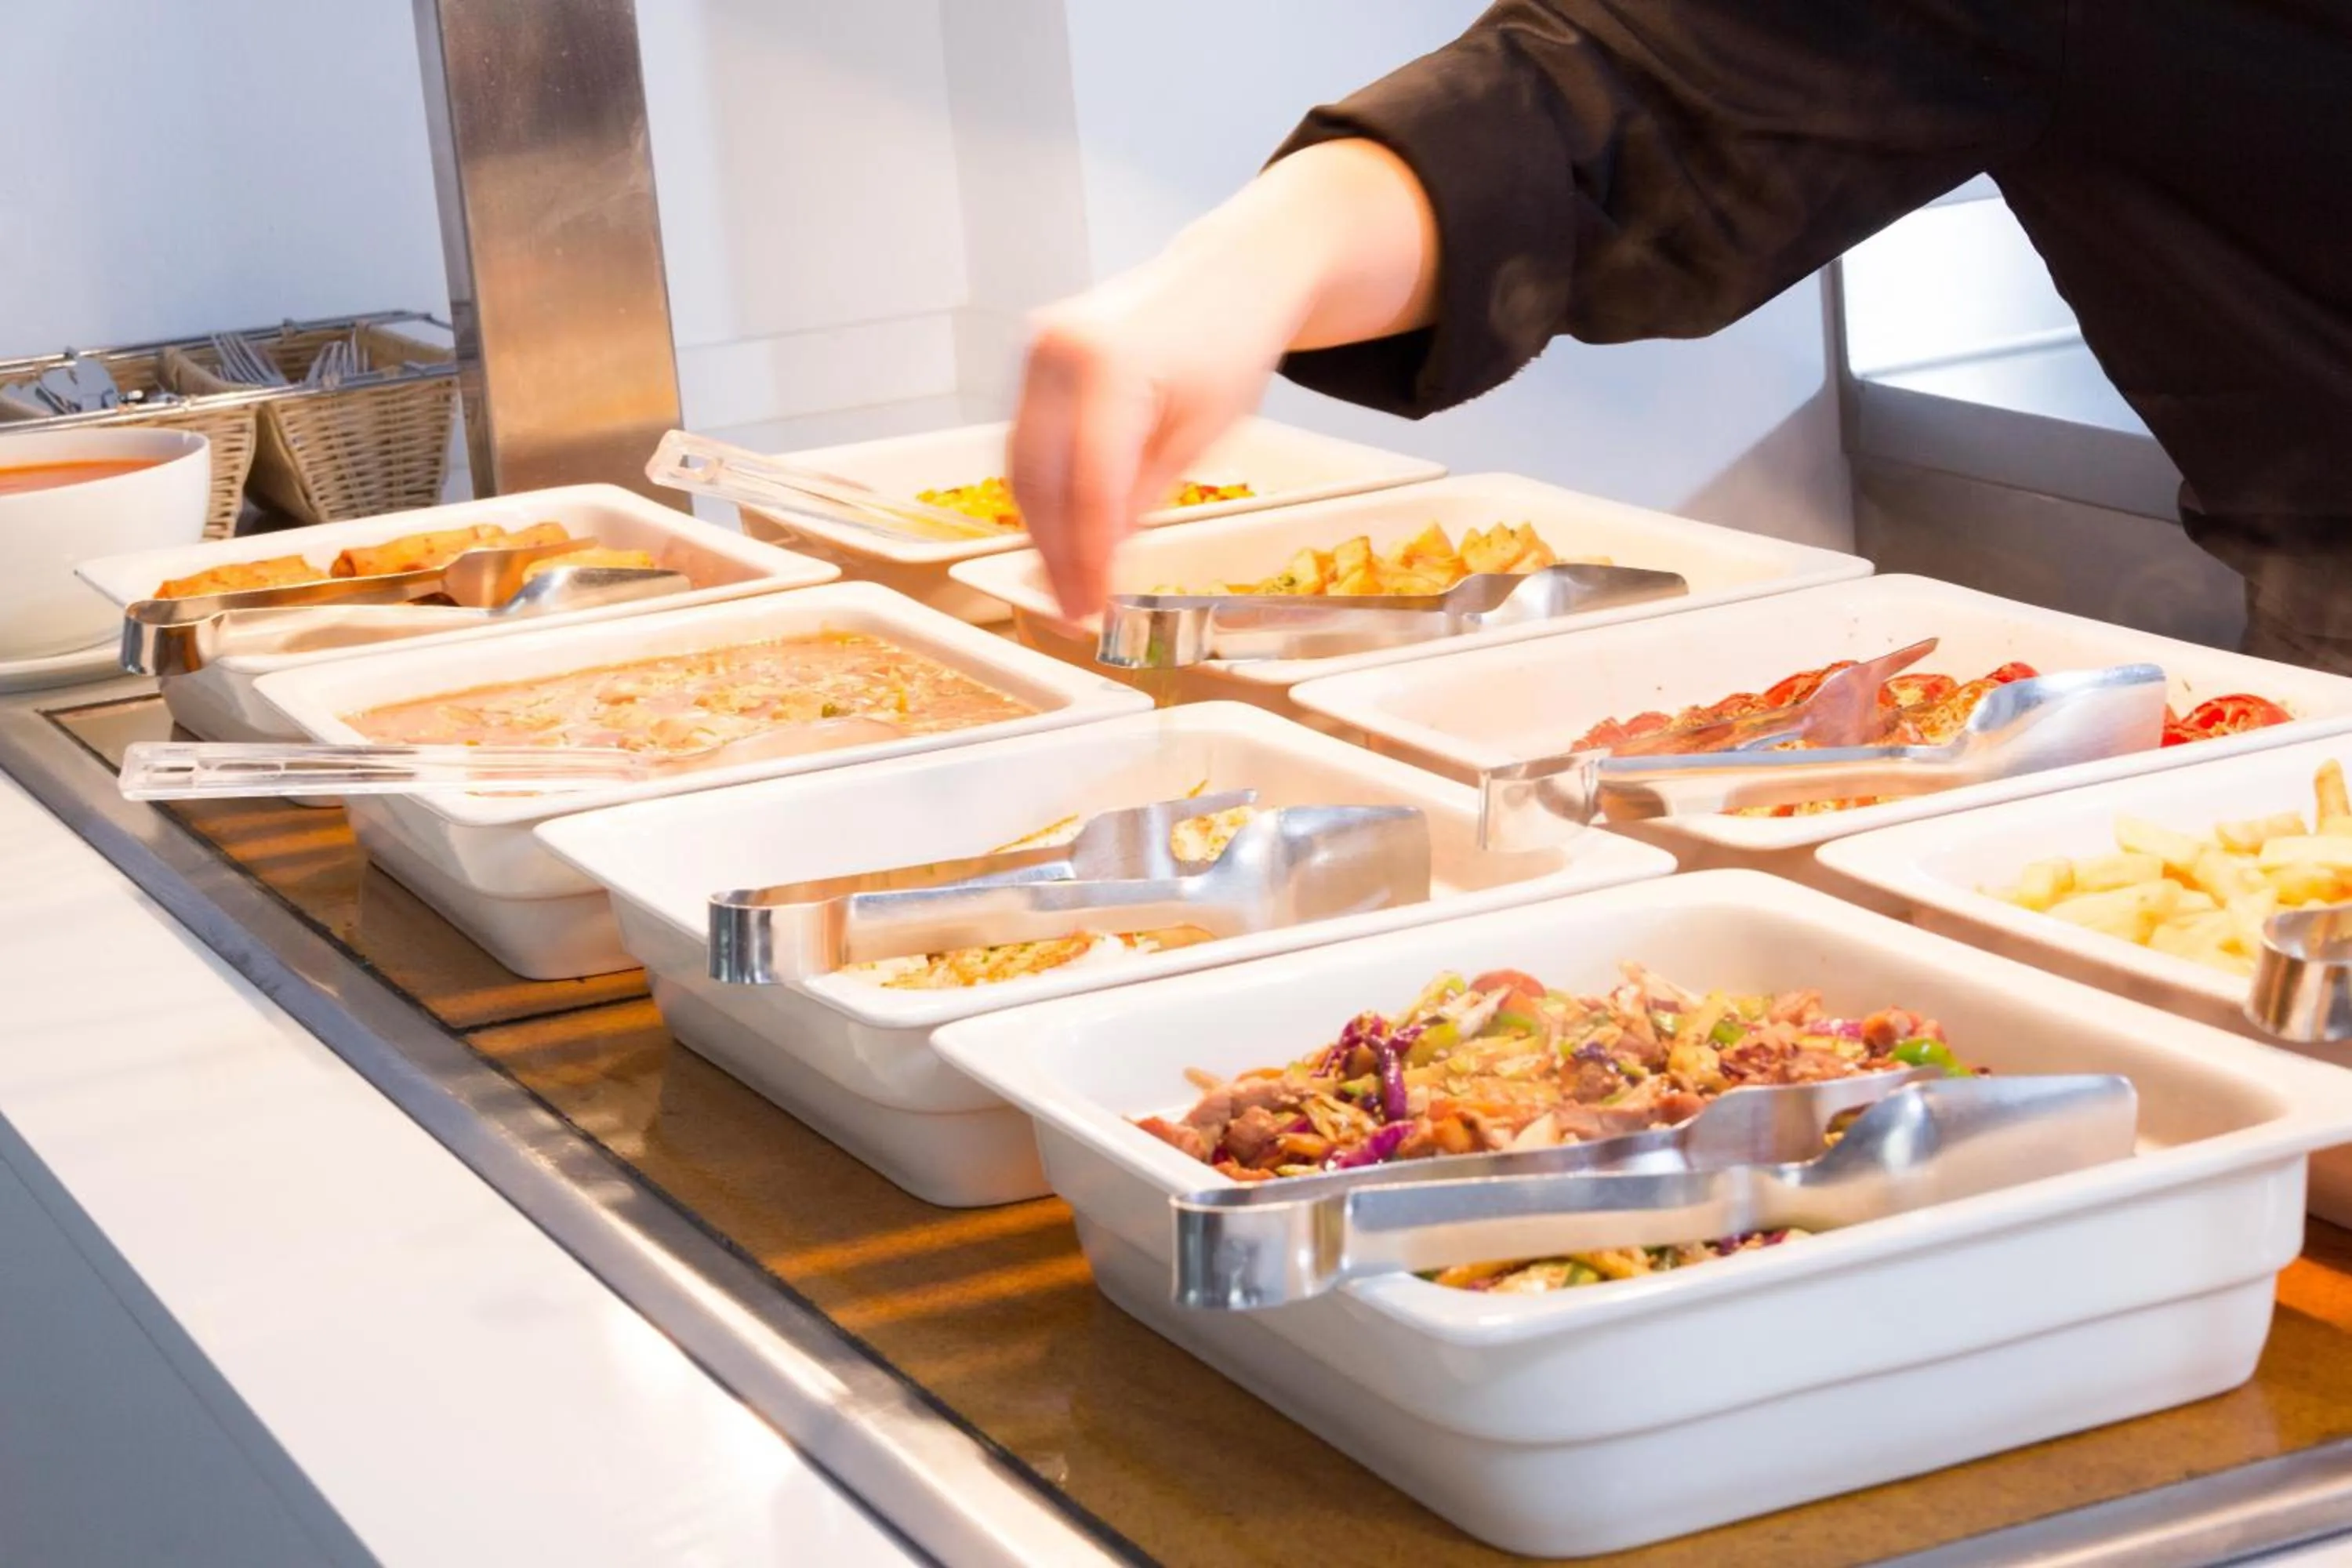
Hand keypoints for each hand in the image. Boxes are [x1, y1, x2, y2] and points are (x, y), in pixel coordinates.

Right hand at [1008, 248, 1300, 620]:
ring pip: (1022, 466)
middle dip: (1054, 555)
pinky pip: (1028, 440)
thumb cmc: (1231, 343)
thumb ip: (1141, 496)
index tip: (1092, 610)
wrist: (1233, 272)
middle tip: (1073, 614)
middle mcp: (1056, 350)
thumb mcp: (1200, 434)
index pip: (1087, 487)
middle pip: (1040, 480)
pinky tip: (1059, 536)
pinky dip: (1041, 493)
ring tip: (1065, 588)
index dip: (1087, 558)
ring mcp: (1038, 348)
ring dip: (1039, 532)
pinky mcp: (1036, 357)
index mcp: (1106, 365)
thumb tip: (1099, 560)